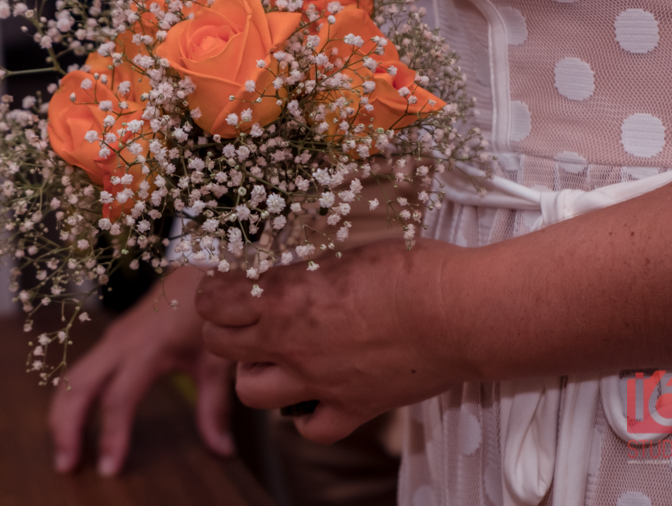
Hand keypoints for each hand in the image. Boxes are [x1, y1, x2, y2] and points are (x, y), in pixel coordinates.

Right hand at [49, 266, 234, 475]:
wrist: (198, 271)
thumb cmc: (208, 313)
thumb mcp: (216, 360)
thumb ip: (215, 406)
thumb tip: (221, 449)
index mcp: (148, 347)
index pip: (118, 398)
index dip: (111, 435)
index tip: (109, 468)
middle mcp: (120, 342)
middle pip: (78, 386)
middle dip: (66, 427)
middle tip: (67, 466)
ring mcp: (111, 339)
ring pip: (71, 377)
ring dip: (61, 414)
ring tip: (65, 452)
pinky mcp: (110, 341)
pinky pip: (80, 371)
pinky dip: (70, 400)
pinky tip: (74, 425)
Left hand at [196, 237, 467, 443]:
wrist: (459, 311)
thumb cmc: (413, 265)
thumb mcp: (350, 241)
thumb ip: (313, 252)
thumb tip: (296, 242)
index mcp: (285, 294)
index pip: (213, 301)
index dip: (213, 294)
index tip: (224, 288)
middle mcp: (289, 340)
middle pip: (219, 345)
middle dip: (223, 330)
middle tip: (244, 320)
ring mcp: (317, 380)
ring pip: (250, 392)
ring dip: (254, 374)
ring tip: (274, 359)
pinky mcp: (352, 407)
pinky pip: (311, 429)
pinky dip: (307, 418)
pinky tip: (317, 397)